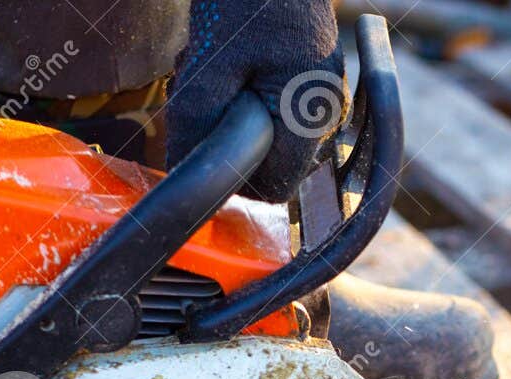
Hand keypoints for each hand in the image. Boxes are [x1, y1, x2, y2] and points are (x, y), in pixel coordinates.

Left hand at [166, 0, 345, 201]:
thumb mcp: (209, 65)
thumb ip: (198, 124)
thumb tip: (183, 173)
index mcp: (310, 114)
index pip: (276, 188)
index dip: (235, 180)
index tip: (204, 145)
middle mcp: (326, 109)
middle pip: (272, 162)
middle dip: (231, 138)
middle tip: (203, 91)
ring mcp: (323, 89)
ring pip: (270, 132)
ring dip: (233, 112)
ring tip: (212, 67)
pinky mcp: (312, 72)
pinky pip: (274, 103)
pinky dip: (243, 90)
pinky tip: (227, 57)